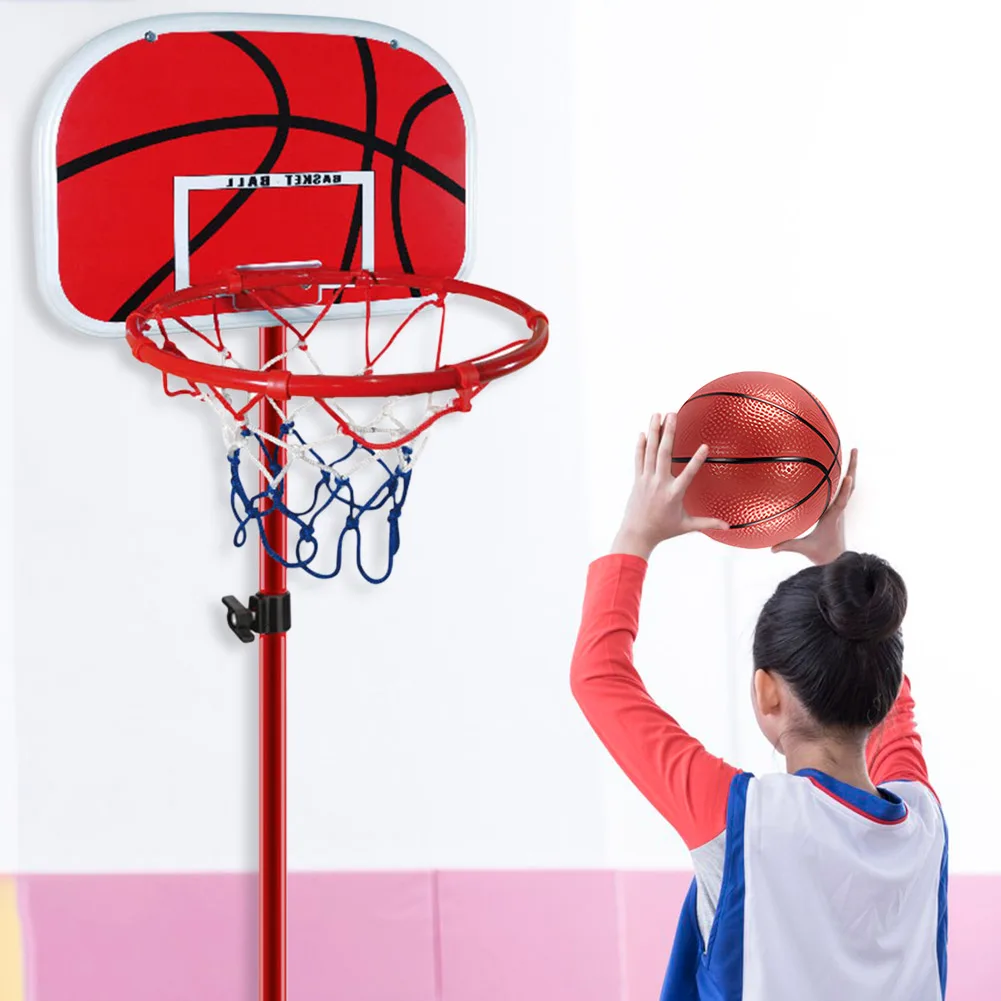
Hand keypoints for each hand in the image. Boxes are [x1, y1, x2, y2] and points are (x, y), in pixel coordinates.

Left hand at [611, 413, 728, 559]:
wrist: (637, 534)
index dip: (697, 460)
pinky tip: (643, 432)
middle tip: (672, 414)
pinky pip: (638, 459)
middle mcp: (659, 484)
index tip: (705, 446)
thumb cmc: (663, 530)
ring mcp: (646, 480)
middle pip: (664, 454)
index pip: (688, 474)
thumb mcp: (687, 526)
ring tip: (656, 415)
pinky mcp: (638, 480)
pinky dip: (640, 446)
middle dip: (668, 432)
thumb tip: (728, 526)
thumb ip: (708, 523)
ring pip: (650, 452)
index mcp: (674, 494)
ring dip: (653, 432)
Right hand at [771, 448, 857, 564]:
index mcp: (833, 518)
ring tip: (852, 451)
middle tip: (854, 449)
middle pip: (850, 486)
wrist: (837, 560)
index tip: (849, 476)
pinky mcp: (838, 509)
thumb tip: (771, 548)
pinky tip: (841, 465)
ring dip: (852, 468)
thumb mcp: (804, 549)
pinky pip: (844, 489)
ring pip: (849, 486)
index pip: (841, 502)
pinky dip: (844, 476)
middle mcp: (840, 510)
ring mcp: (840, 508)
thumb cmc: (822, 554)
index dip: (845, 490)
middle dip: (853, 467)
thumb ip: (787, 546)